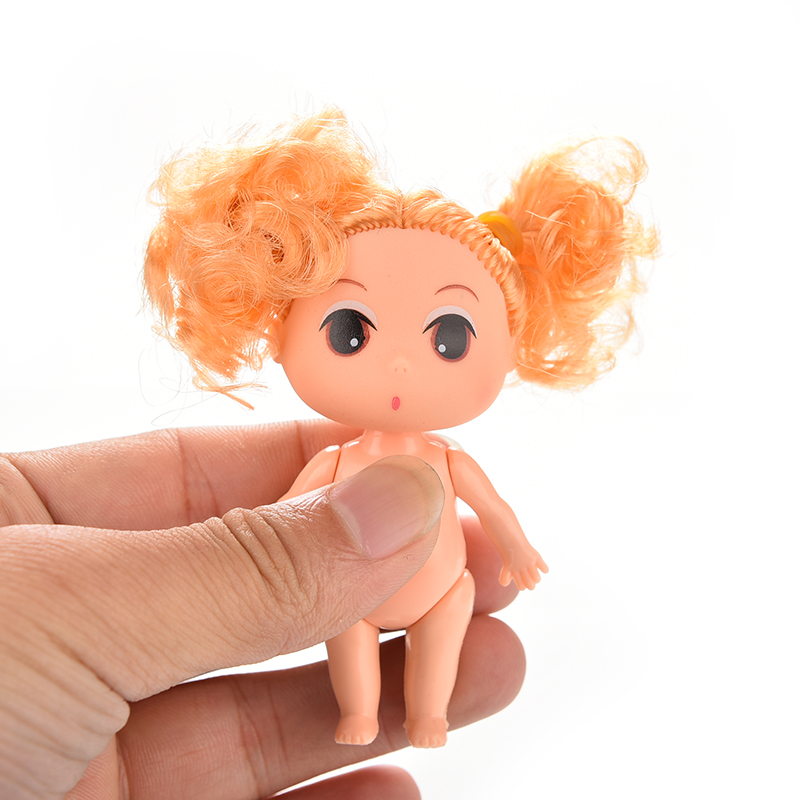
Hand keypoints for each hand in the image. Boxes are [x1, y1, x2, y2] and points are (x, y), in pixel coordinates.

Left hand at [0, 420, 525, 799]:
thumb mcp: (70, 610)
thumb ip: (249, 565)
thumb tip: (404, 496)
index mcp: (42, 522)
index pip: (228, 470)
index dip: (340, 467)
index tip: (438, 478)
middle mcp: (79, 619)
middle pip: (267, 581)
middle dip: (387, 578)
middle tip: (489, 574)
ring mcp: (92, 731)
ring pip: (268, 693)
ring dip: (382, 683)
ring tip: (487, 665)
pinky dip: (330, 799)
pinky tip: (401, 785)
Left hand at [499, 540, 549, 590]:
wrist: (513, 542)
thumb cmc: (510, 558)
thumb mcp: (505, 567)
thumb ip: (505, 578)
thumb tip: (510, 585)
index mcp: (513, 571)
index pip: (522, 587)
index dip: (523, 586)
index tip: (522, 581)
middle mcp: (521, 567)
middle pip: (531, 586)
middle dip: (531, 585)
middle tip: (530, 580)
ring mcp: (529, 562)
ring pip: (537, 579)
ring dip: (537, 578)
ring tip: (533, 573)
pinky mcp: (536, 557)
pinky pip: (545, 569)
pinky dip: (544, 569)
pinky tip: (540, 567)